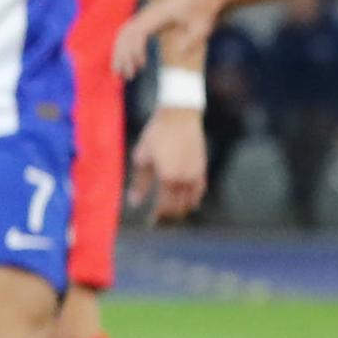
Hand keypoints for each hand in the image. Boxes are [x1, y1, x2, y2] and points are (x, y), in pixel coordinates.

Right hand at [113, 0, 214, 80]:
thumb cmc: (205, 12)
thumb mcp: (203, 27)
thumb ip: (193, 40)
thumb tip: (179, 54)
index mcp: (160, 14)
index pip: (139, 32)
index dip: (136, 50)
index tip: (142, 66)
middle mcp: (149, 13)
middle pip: (127, 34)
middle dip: (123, 55)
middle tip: (128, 76)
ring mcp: (146, 15)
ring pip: (124, 34)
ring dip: (120, 53)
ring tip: (122, 73)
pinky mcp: (148, 19)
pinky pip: (130, 33)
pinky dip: (126, 48)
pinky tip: (132, 63)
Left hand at [129, 107, 206, 221]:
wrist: (179, 115)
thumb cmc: (156, 134)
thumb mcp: (142, 157)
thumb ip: (139, 182)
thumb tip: (134, 203)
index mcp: (167, 177)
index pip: (164, 207)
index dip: (157, 217)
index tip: (151, 222)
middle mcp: (184, 179)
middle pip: (178, 208)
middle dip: (168, 217)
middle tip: (158, 221)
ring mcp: (195, 174)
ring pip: (191, 202)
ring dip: (181, 210)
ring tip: (171, 214)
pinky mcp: (202, 167)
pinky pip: (200, 190)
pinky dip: (194, 199)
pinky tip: (188, 203)